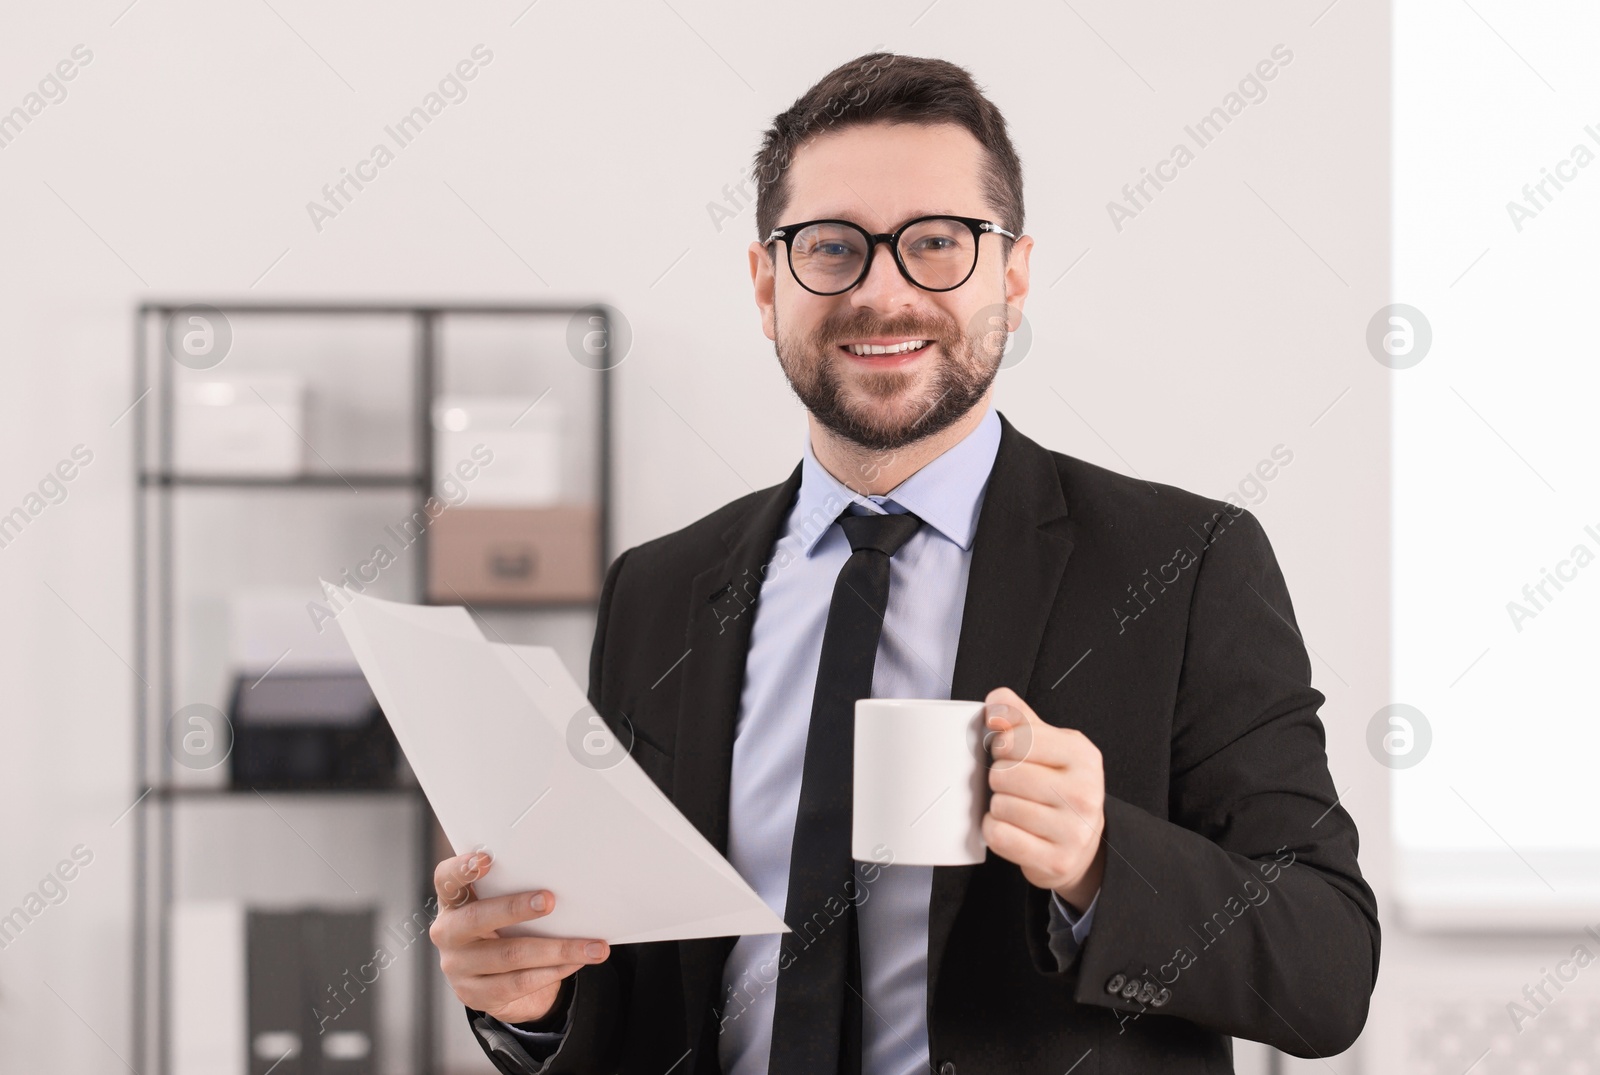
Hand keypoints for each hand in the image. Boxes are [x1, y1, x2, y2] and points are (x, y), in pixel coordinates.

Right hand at [429, 851, 609, 1024]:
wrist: (493, 983)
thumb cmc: (502, 930)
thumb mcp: (499, 908)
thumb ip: (513, 892)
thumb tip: (566, 879)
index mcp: (453, 904)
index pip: (446, 880)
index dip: (462, 869)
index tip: (487, 859)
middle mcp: (449, 934)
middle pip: (477, 918)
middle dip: (516, 908)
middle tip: (550, 900)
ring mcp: (459, 968)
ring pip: (510, 955)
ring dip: (557, 949)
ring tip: (591, 946)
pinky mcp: (477, 996)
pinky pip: (520, 983)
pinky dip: (554, 971)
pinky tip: (576, 962)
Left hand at [981, 686, 1106, 912]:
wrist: (1081, 844)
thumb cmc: (1059, 786)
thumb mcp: (1049, 745)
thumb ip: (1020, 719)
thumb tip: (995, 702)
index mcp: (1083, 755)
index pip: (1018, 738)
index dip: (1001, 744)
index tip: (1008, 753)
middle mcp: (1085, 793)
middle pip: (1004, 774)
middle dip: (998, 778)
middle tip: (1012, 785)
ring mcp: (1074, 831)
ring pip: (1000, 806)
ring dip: (997, 806)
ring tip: (1015, 807)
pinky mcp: (1057, 861)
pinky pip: (1000, 836)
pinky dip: (994, 830)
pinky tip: (1010, 828)